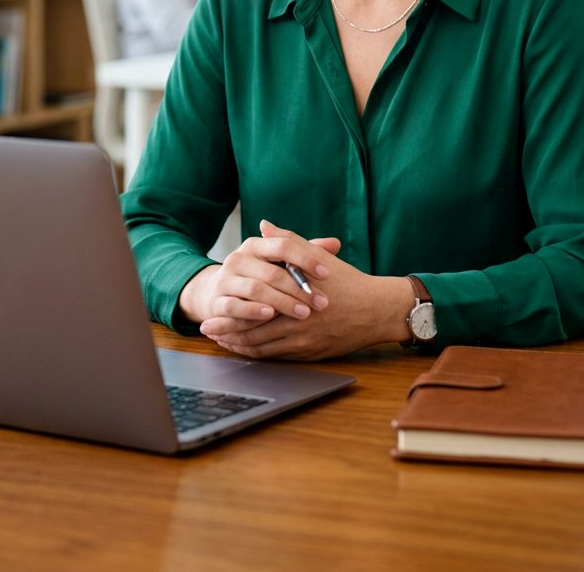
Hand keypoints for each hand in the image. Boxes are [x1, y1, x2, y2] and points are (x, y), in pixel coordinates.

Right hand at [178, 219, 339, 329]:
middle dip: (299, 288)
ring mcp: (226, 280)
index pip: (283, 245)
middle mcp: (239, 258)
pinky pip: (235, 306)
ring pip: (255, 289)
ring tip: (303, 313)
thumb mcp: (278, 262)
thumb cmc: (258, 276)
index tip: (327, 274)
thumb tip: (335, 244)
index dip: (306, 259)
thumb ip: (305, 252)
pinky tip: (270, 316)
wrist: (217, 293)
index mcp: (256, 245)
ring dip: (281, 302)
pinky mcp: (217, 301)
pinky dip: (252, 311)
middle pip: (272, 271)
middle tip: (321, 302)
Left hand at [198, 221, 414, 360]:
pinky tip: (248, 350)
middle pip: (252, 330)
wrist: (375, 310)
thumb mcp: (317, 257)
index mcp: (294, 296)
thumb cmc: (347, 281)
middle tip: (208, 330)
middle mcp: (297, 322)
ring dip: (239, 345)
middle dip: (226, 331)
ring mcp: (302, 341)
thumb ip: (288, 241)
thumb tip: (264, 226)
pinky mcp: (309, 354)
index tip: (213, 307)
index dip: (230, 309)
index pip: (253, 306)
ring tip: (222, 342)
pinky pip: (276, 358)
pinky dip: (257, 355)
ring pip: (262, 348)